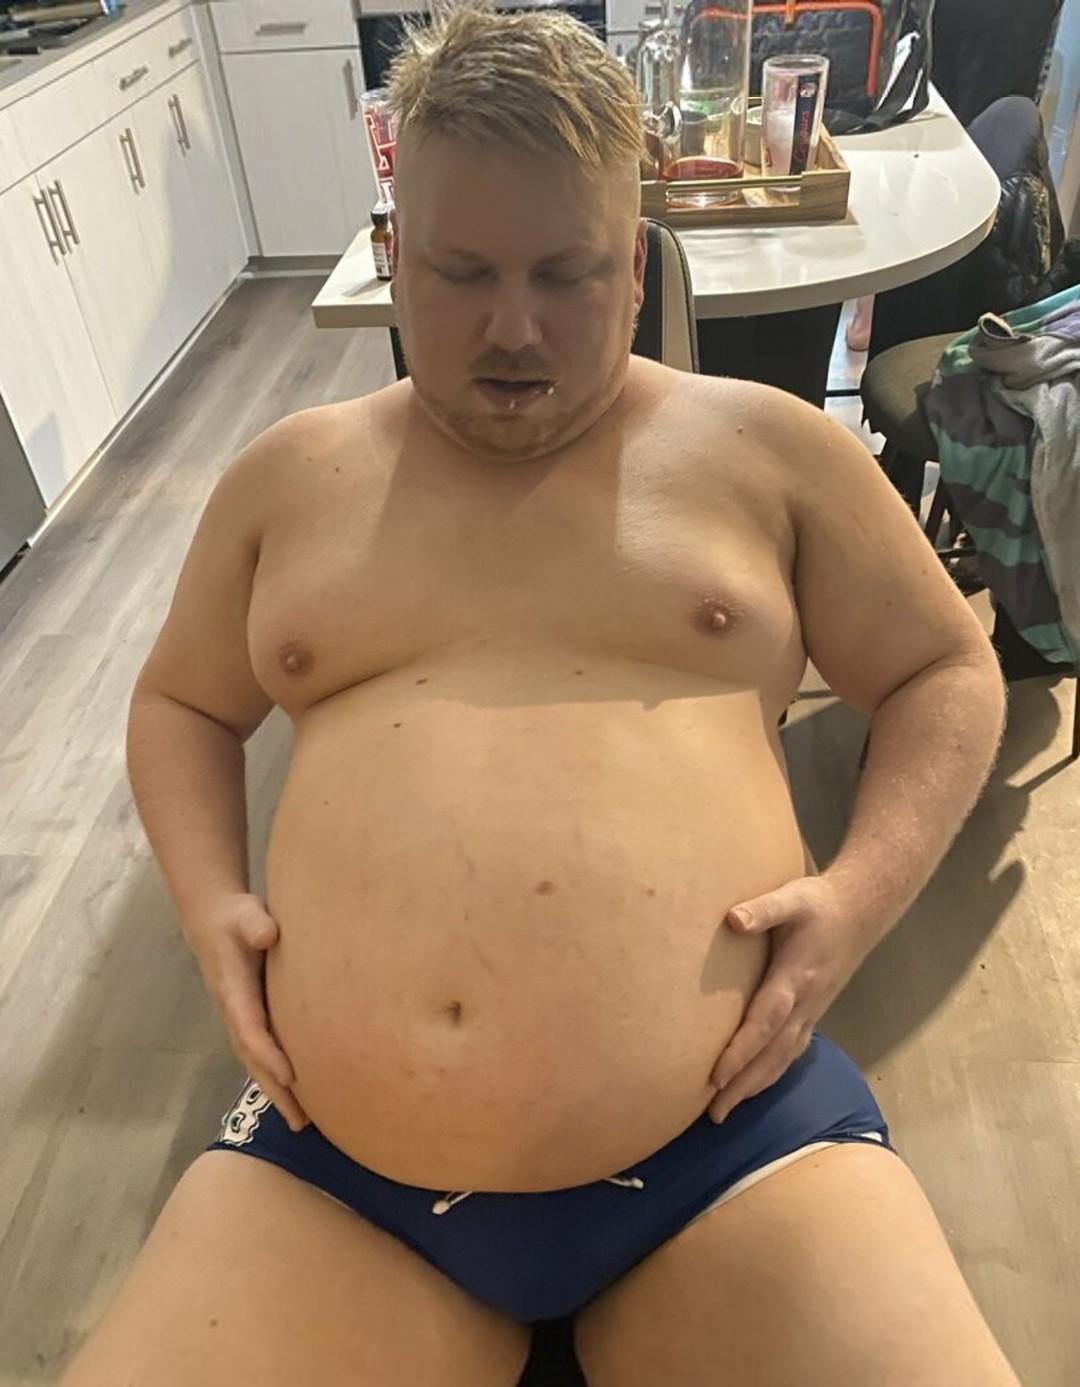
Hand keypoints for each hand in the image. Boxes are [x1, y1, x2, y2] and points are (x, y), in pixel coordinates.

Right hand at [185, 893, 309, 1133]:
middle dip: (275, 1090)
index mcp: (235, 992)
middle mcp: (235, 1013)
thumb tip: (268, 933)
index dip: (270, 1055)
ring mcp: (239, 1019)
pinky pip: (261, 1053)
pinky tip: (296, 1093)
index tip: (292, 1077)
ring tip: (302, 1120)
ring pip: (256, 1062)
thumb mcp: (245, 914)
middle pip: (253, 1059)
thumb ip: (256, 923)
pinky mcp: (248, 1017)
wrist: (214, 921)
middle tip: (300, 1121)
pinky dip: (275, 1075)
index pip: (252, 1031)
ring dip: (276, 1091)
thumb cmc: (236, 918)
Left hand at [707, 875, 870, 1123]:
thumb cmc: (819, 904)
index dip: (742, 1050)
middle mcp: (806, 1003)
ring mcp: (813, 1012)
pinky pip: (792, 1051)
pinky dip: (772, 1072)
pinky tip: (755, 1086)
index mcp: (796, 978)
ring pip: (783, 1058)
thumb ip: (763, 909)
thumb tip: (732, 920)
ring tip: (725, 1111)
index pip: (766, 1021)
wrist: (860, 911)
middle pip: (773, 1053)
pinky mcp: (814, 1013)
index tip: (716, 1076)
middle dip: (743, 1085)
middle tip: (713, 1115)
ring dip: (755, 1086)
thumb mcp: (792, 897)